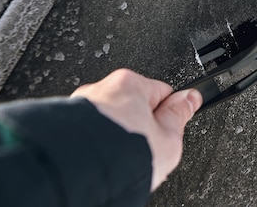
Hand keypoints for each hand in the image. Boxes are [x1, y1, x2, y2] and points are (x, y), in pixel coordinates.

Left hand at [70, 69, 201, 190]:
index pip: (161, 92)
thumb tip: (190, 98)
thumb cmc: (122, 153)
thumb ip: (180, 115)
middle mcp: (101, 90)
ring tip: (124, 159)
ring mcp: (80, 108)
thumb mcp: (168, 138)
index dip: (170, 114)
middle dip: (141, 127)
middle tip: (148, 149)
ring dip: (118, 138)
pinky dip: (99, 146)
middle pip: (134, 107)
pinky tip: (107, 161)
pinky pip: (92, 135)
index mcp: (129, 84)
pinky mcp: (66, 128)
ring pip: (111, 123)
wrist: (83, 173)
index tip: (173, 128)